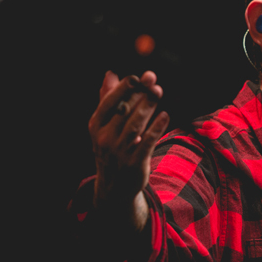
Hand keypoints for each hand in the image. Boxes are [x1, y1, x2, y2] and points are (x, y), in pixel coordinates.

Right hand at [88, 71, 168, 220]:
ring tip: (158, 91)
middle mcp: (105, 138)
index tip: (136, 77)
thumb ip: (108, 100)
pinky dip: (155, 128)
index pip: (109, 103)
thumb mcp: (105, 126)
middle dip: (138, 94)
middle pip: (124, 112)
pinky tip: (165, 115)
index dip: (123, 89)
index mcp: (96, 126)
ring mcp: (119, 151)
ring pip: (135, 125)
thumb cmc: (112, 149)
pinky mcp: (134, 163)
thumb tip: (111, 74)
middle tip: (152, 79)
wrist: (114, 187)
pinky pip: (146, 143)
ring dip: (147, 106)